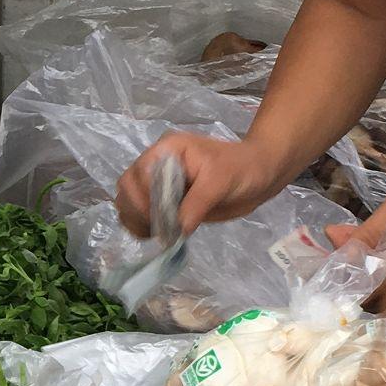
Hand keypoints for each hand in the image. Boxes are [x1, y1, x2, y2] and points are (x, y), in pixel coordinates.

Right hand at [116, 133, 283, 238]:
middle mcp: (156, 164)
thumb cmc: (241, 169)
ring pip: (128, 201)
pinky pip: (140, 213)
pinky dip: (141, 226)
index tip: (161, 219)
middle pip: (128, 188)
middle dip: (137, 211)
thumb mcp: (220, 182)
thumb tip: (175, 231)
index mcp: (167, 150)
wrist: (257, 175)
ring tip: (157, 234)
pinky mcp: (164, 200)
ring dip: (136, 220)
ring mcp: (158, 183)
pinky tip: (155, 235)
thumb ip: (197, 204)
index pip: (139, 173)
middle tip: (159, 230)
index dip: (143, 198)